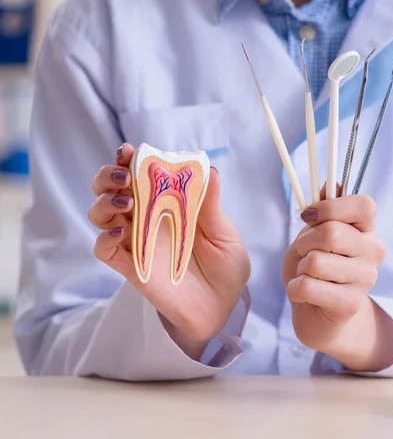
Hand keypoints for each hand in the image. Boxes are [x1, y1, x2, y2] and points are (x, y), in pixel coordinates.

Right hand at [88, 143, 250, 358]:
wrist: (222, 307)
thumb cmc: (226, 267)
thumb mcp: (224, 234)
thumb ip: (211, 205)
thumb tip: (210, 169)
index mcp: (168, 204)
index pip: (141, 175)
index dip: (130, 160)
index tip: (129, 151)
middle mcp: (147, 219)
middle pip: (111, 190)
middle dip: (107, 176)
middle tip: (122, 175)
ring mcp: (136, 242)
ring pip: (101, 215)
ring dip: (104, 202)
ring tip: (125, 202)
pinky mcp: (131, 267)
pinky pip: (104, 249)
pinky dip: (103, 238)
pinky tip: (120, 233)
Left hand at [282, 189, 392, 371]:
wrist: (318, 314)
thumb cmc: (316, 269)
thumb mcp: (314, 234)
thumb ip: (324, 210)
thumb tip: (332, 184)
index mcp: (366, 229)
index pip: (364, 205)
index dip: (331, 207)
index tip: (311, 217)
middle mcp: (373, 252)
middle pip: (331, 233)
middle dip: (305, 241)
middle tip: (305, 253)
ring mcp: (365, 279)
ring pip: (317, 261)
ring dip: (301, 268)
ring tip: (308, 275)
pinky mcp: (350, 304)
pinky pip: (309, 287)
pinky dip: (296, 288)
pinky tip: (305, 293)